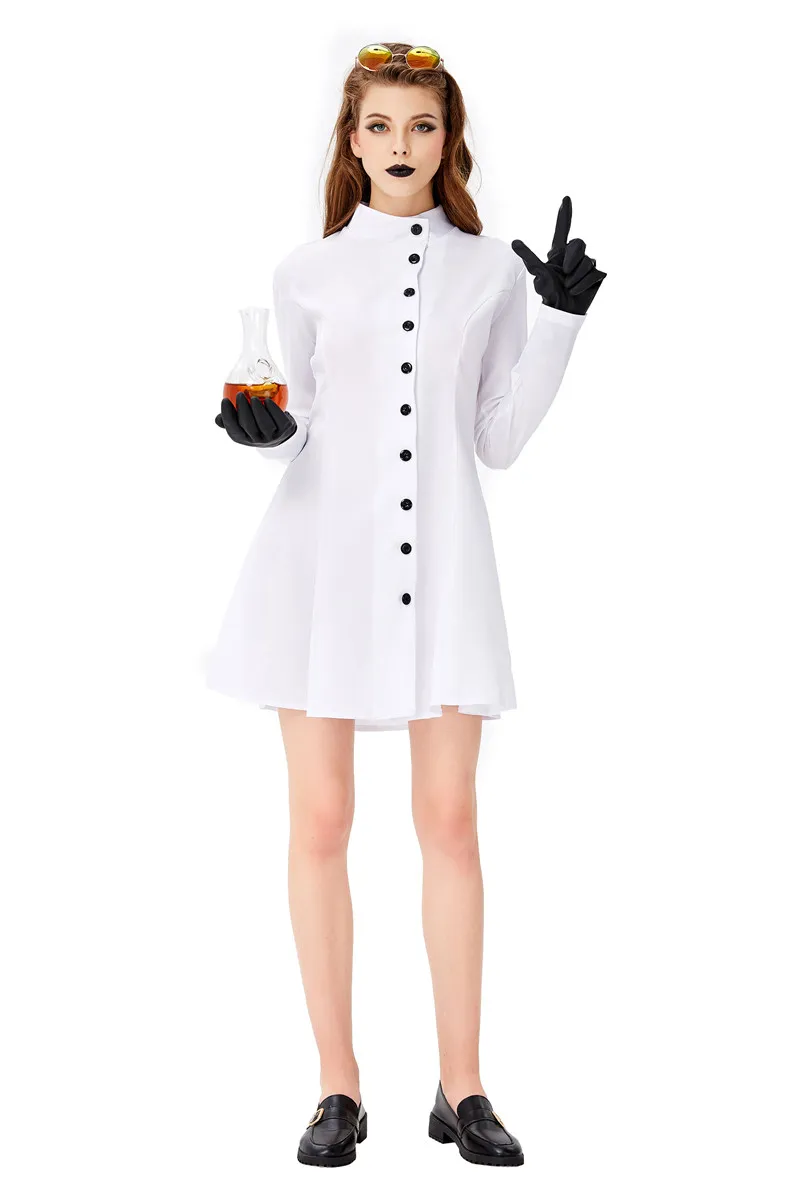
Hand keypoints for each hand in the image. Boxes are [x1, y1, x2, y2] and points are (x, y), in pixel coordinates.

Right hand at [215, 392, 296, 445]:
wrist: (280, 431)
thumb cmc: (256, 424)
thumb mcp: (242, 425)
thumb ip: (229, 420)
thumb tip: (217, 419)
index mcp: (243, 439)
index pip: (233, 429)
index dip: (227, 416)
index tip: (225, 400)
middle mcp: (257, 440)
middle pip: (248, 425)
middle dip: (243, 409)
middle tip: (240, 394)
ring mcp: (271, 437)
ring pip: (264, 424)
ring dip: (257, 409)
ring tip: (253, 398)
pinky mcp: (284, 431)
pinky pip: (278, 420)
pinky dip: (273, 409)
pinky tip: (268, 401)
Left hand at [511, 196, 605, 315]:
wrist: (562, 310)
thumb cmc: (549, 292)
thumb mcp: (538, 273)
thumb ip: (528, 257)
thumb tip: (514, 242)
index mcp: (559, 252)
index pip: (562, 229)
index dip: (564, 214)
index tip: (565, 198)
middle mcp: (574, 255)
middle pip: (579, 243)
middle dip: (571, 259)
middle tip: (564, 274)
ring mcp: (587, 263)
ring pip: (586, 261)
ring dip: (575, 277)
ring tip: (569, 286)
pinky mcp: (597, 274)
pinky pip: (593, 274)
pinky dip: (582, 284)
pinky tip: (576, 291)